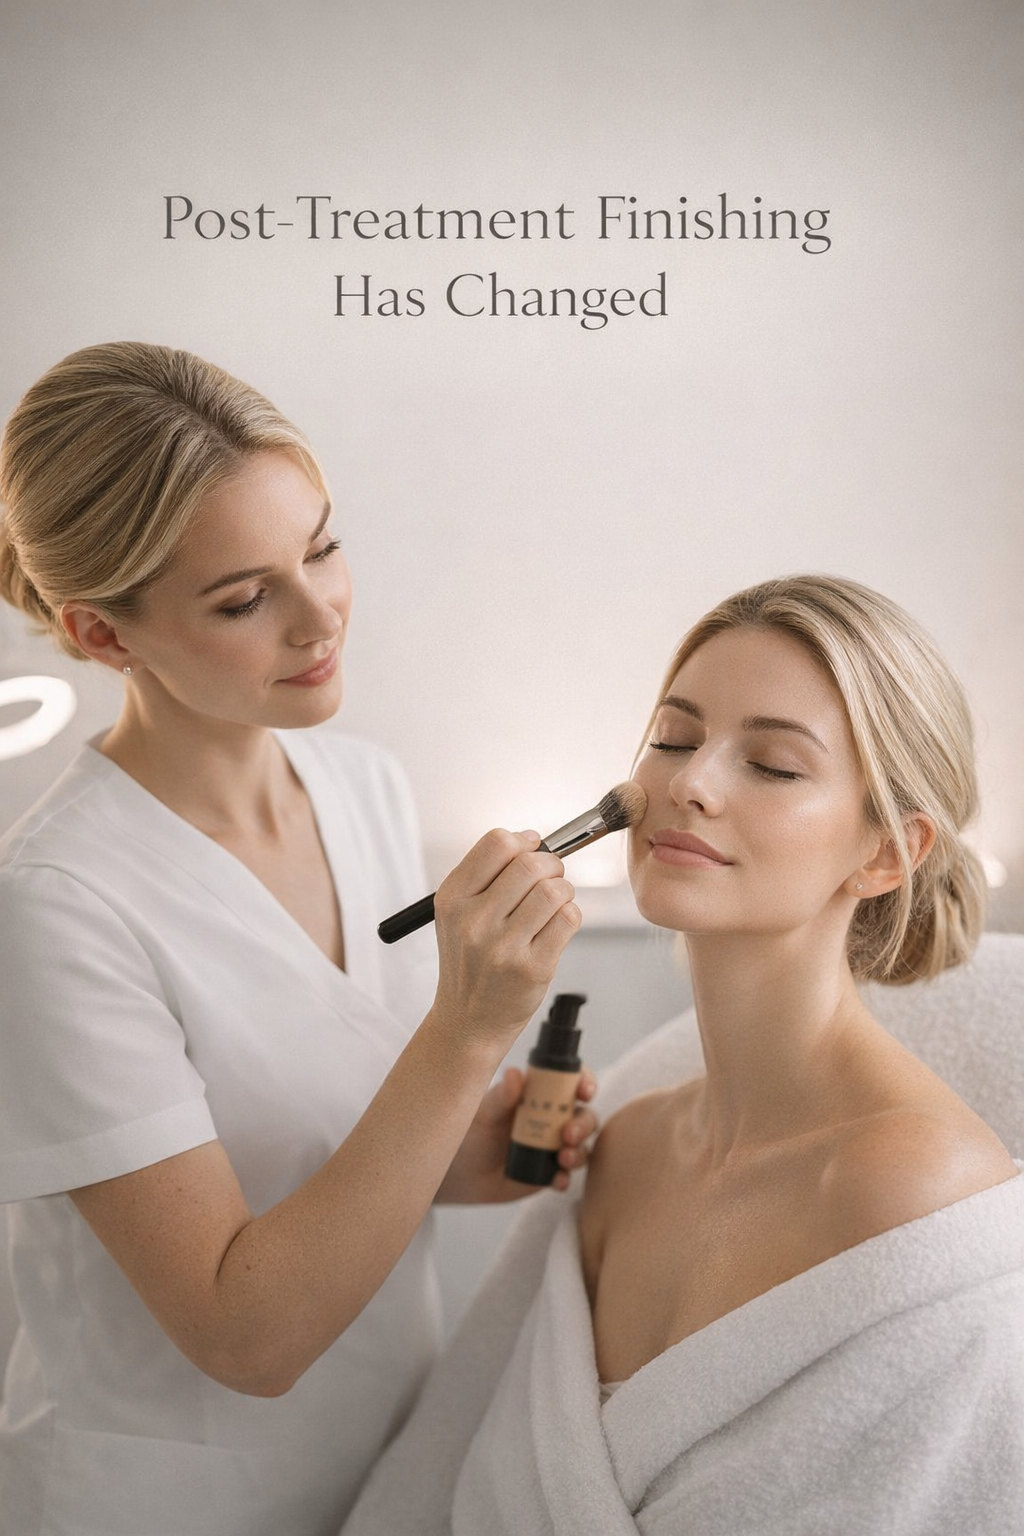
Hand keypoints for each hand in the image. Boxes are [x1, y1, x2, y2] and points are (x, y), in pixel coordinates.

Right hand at [431, 830, 581, 1052]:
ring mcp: (503, 947)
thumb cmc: (470, 962)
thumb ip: (487, 874)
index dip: (523, 842)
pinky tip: (555, 926)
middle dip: (551, 865)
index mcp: (452, 899)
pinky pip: (568, 919)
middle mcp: (473, 921)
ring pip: (554, 890)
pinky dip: (569, 915)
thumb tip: (533, 839)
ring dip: (563, 891)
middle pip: (530, 864)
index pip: (497, 843)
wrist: (468, 1021)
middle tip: (549, 877)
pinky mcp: (532, 968)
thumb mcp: (457, 914)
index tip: (531, 851)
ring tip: (553, 904)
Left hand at [435, 1065, 598, 1202]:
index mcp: (539, 1095)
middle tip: (569, 1134)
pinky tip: (558, 1181)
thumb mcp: (485, 1114)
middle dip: (583, 1124)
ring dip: (579, 1152)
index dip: (584, 1082)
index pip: (570, 1082)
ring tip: (563, 1158)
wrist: (459, 1173)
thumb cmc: (471, 1132)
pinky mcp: (548, 1173)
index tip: (584, 1091)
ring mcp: (552, 1147)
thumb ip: (501, 1096)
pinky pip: (566, 1175)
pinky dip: (566, 1178)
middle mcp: (551, 1118)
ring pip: (581, 1146)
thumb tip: (515, 1073)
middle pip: (584, 1115)